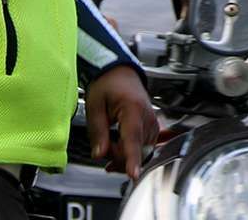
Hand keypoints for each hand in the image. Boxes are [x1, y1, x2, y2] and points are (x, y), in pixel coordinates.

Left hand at [84, 66, 158, 180]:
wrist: (121, 73)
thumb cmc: (108, 85)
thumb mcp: (95, 106)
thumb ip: (97, 132)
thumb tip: (99, 154)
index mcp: (133, 109)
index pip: (132, 139)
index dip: (132, 158)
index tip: (133, 174)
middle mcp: (147, 117)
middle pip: (135, 150)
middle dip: (117, 155)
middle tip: (101, 145)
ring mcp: (152, 123)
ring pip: (140, 152)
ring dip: (123, 154)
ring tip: (108, 143)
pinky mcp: (153, 127)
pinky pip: (143, 148)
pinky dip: (131, 151)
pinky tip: (119, 148)